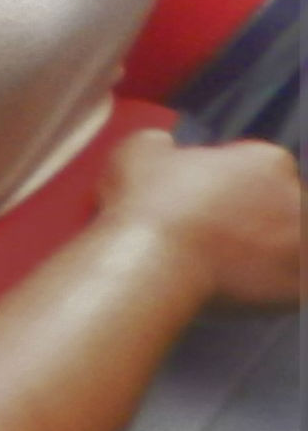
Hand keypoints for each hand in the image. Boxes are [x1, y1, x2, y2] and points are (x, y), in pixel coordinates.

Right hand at [96, 130, 303, 310]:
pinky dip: (268, 283)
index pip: (262, 166)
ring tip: (223, 260)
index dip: (232, 181)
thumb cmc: (150, 204)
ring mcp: (302, 244)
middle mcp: (298, 198)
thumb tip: (164, 146)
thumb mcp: (140, 150)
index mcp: (269, 160)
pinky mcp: (299, 286)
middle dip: (256, 215)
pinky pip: (289, 282)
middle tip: (215, 230)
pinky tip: (235, 283)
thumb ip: (164, 145)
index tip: (207, 194)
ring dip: (265, 249)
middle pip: (281, 204)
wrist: (157, 263)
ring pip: (287, 244)